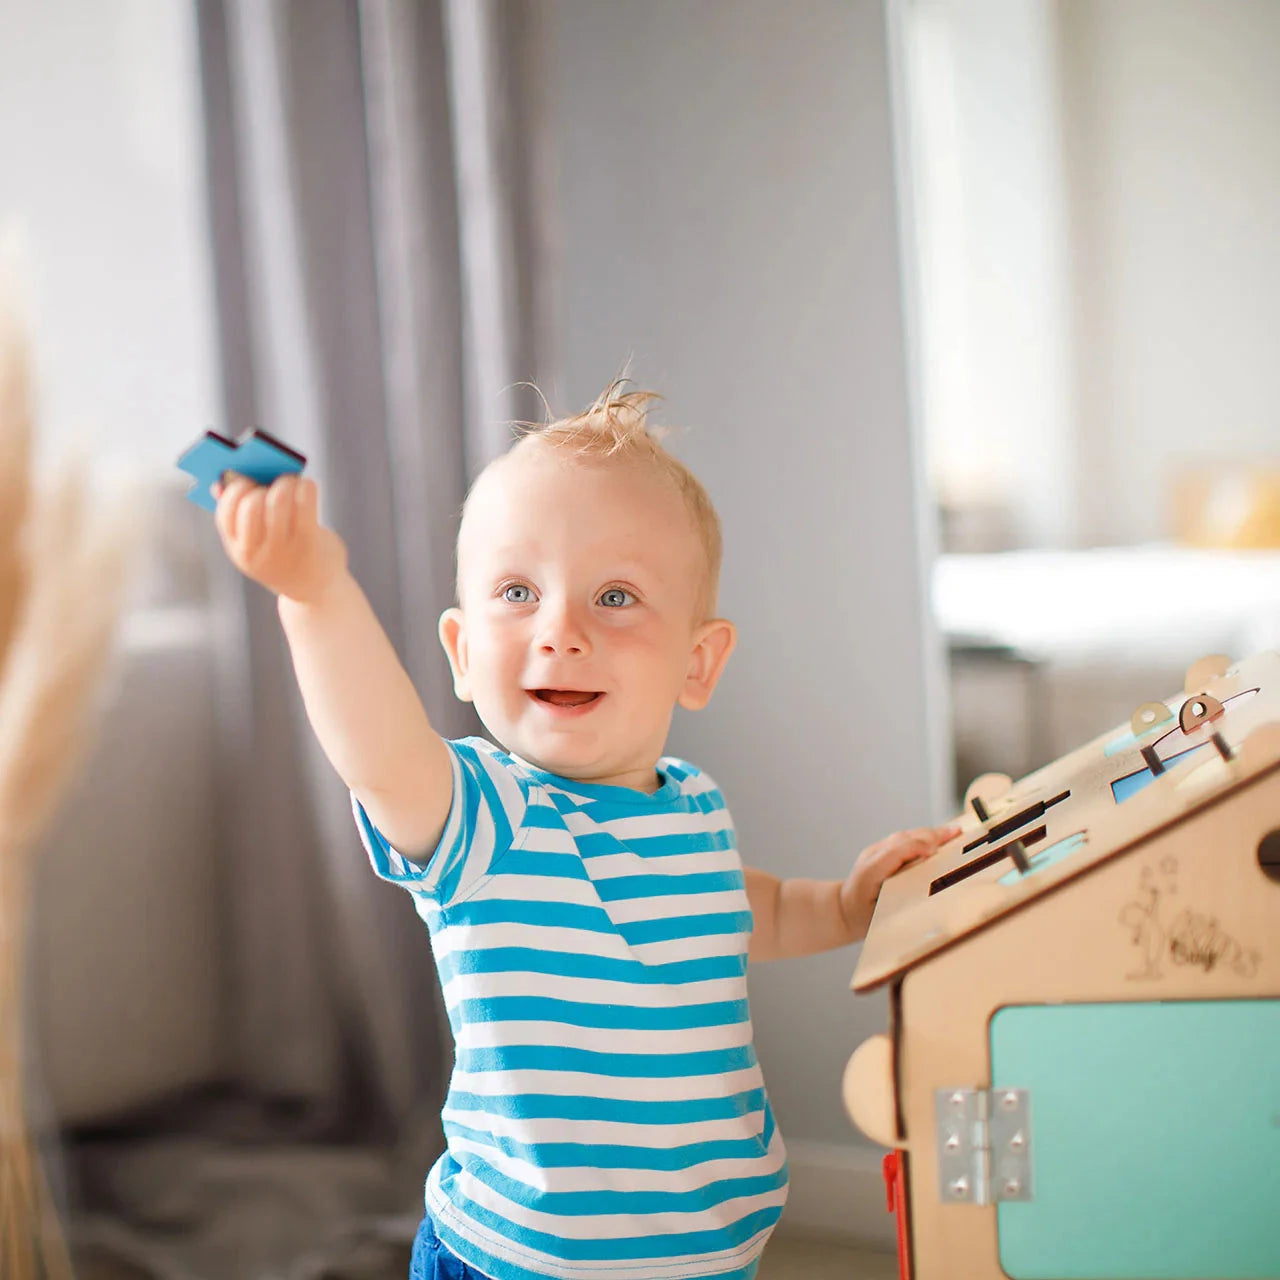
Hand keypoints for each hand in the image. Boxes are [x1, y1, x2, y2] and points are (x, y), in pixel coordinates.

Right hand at [213, 472, 346, 603]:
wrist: (317, 592)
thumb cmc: (285, 557)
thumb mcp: (259, 544)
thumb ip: (241, 516)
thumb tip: (222, 481)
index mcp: (239, 550)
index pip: (226, 513)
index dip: (235, 489)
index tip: (249, 481)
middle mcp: (257, 553)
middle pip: (251, 503)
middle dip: (261, 484)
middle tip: (273, 483)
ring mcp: (283, 549)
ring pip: (278, 499)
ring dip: (285, 481)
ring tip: (292, 481)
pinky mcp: (309, 542)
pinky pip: (305, 501)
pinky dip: (305, 486)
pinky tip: (307, 486)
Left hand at [838, 824, 959, 942]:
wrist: (842, 909)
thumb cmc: (863, 918)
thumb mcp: (879, 919)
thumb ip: (899, 906)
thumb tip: (925, 895)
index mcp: (869, 873)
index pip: (894, 852)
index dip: (915, 848)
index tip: (935, 852)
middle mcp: (871, 857)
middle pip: (902, 839)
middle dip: (929, 836)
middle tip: (954, 834)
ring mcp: (875, 851)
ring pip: (904, 836)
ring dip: (928, 834)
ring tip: (952, 832)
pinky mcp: (881, 851)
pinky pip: (903, 839)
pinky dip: (922, 837)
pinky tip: (938, 837)